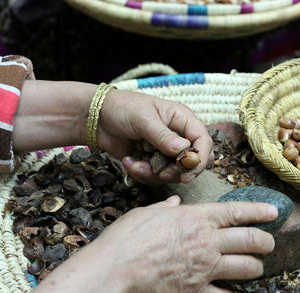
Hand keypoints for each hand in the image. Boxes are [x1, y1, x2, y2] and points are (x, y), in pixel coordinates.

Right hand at [5, 197, 276, 292]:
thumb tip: (173, 202)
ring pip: (247, 268)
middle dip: (266, 243)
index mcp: (197, 218)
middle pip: (252, 241)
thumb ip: (164, 208)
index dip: (260, 212)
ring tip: (254, 269)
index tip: (275, 213)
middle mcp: (208, 242)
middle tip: (268, 245)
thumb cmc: (126, 238)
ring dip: (254, 269)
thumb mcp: (145, 213)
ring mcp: (206, 269)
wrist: (115, 273)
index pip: (238, 212)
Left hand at [97, 89, 211, 184]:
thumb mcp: (143, 119)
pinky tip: (129, 161)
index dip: (200, 158)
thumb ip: (163, 136)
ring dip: (153, 174)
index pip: (203, 141)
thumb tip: (184, 150)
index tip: (188, 171)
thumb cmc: (122, 108)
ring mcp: (164, 151)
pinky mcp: (151, 162)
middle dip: (177, 172)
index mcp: (181, 119)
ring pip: (172, 173)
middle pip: (192, 162)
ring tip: (135, 164)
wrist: (96, 118)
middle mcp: (177, 136)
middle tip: (162, 174)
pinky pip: (155, 177)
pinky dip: (141, 173)